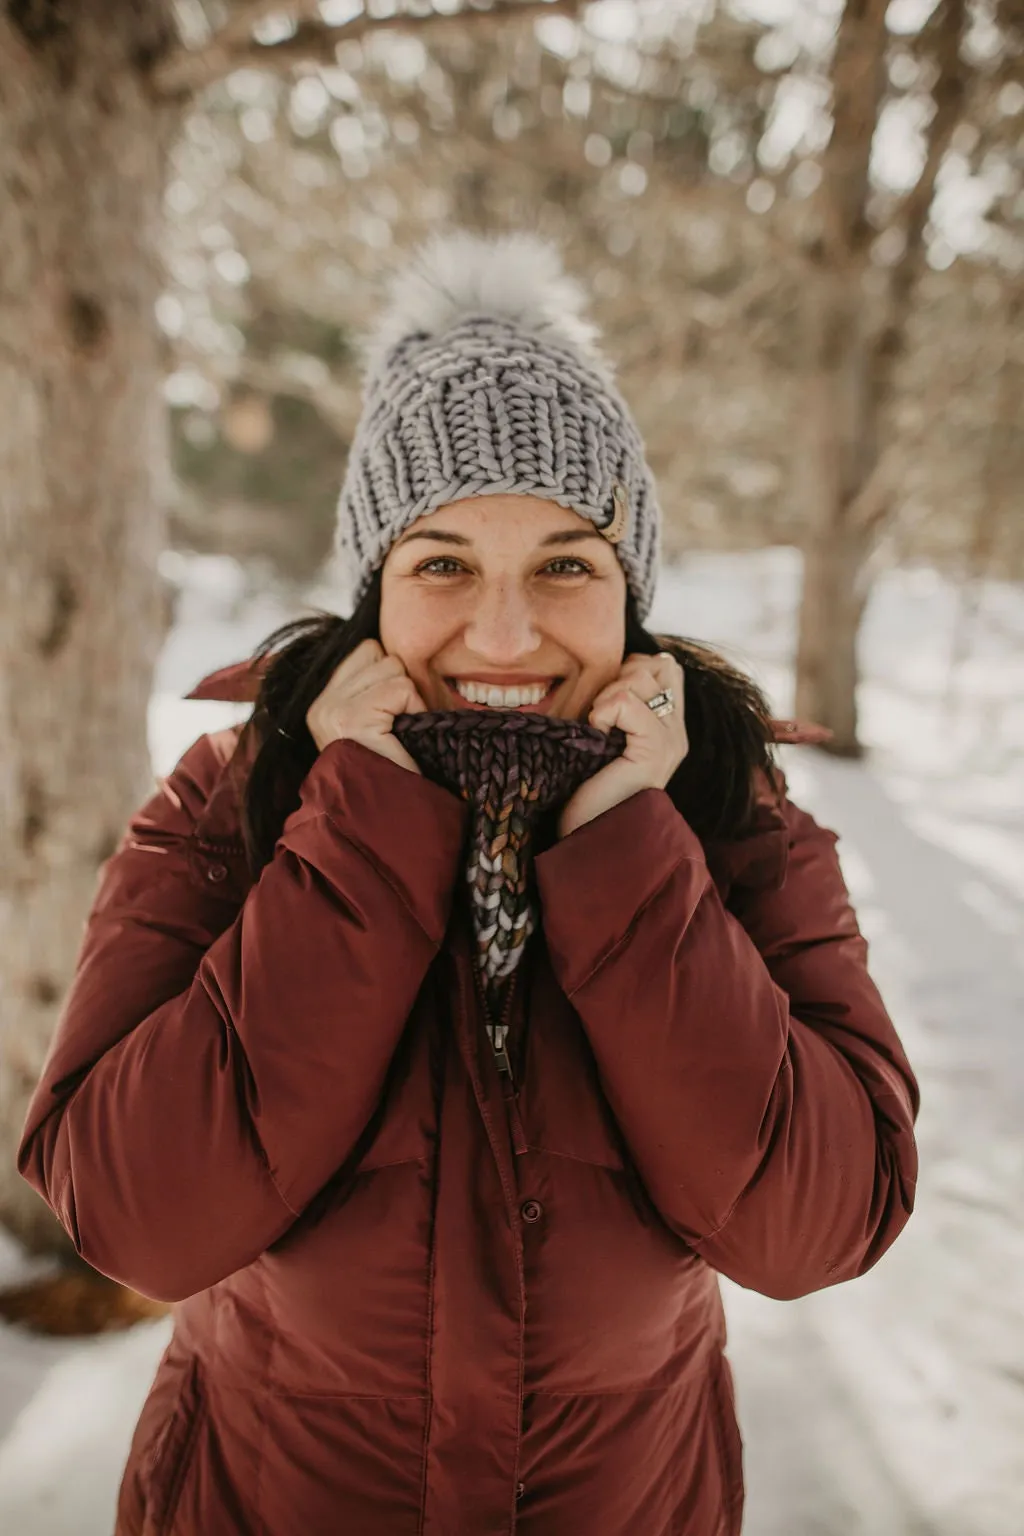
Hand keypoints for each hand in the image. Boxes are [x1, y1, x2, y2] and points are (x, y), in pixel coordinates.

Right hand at [306, 640, 426, 774]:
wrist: (383, 821)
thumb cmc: (388, 774)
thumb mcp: (372, 726)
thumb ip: (373, 689)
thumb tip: (399, 656)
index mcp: (320, 703)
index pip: (366, 649)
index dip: (390, 675)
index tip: (393, 711)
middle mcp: (320, 703)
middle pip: (381, 654)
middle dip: (401, 685)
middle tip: (399, 725)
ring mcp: (332, 709)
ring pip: (393, 668)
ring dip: (409, 698)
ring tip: (399, 733)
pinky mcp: (352, 717)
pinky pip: (401, 688)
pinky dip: (413, 709)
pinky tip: (401, 737)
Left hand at [558, 652, 688, 837]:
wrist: (589, 836)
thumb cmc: (589, 790)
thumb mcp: (606, 738)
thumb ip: (618, 705)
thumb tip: (608, 668)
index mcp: (670, 727)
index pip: (666, 666)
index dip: (631, 669)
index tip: (607, 701)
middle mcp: (678, 732)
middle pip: (659, 665)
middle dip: (620, 677)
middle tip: (601, 713)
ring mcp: (672, 741)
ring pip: (642, 678)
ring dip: (607, 694)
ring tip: (598, 726)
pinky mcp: (656, 751)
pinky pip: (626, 702)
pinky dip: (603, 711)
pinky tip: (596, 734)